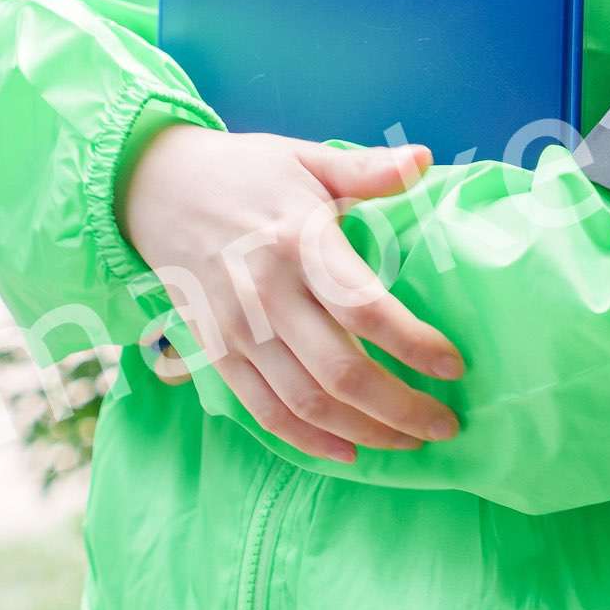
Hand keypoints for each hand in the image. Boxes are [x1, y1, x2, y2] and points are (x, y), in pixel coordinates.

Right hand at [119, 126, 465, 461]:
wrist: (155, 189)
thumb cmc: (245, 172)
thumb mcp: (306, 159)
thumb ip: (366, 170)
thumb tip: (425, 159)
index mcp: (300, 240)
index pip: (366, 310)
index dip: (415, 347)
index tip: (454, 367)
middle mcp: (268, 292)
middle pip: (341, 372)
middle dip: (402, 409)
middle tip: (445, 426)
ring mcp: (239, 329)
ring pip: (307, 403)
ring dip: (365, 432)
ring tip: (409, 442)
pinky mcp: (217, 351)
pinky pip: (265, 411)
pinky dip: (309, 441)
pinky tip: (349, 450)